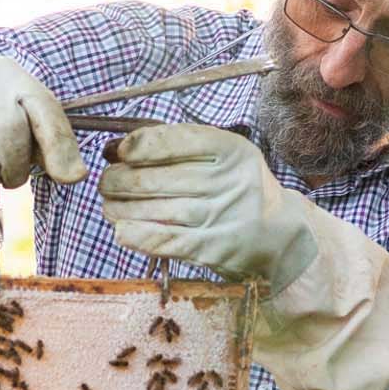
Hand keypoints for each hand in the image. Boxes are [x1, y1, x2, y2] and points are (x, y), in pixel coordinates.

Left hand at [98, 122, 316, 284]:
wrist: (280, 236)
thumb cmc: (238, 190)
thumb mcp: (224, 157)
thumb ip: (178, 148)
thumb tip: (116, 149)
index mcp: (232, 150)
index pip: (176, 140)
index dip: (139, 145)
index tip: (119, 151)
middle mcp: (228, 181)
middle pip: (157, 178)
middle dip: (120, 180)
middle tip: (108, 183)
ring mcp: (221, 216)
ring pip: (155, 209)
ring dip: (121, 208)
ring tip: (110, 205)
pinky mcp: (213, 249)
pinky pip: (165, 241)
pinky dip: (138, 235)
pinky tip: (121, 231)